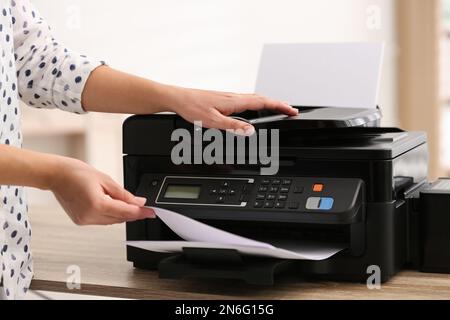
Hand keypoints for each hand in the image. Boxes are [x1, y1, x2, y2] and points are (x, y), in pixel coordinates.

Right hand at [48, 156, 154, 225]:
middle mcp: (89, 216)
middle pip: (119, 219)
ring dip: (122, 214)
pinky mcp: (81, 221)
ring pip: (111, 222)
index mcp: (96, 205)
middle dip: (133, 213)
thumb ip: (124, 194)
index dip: (141, 213)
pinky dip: (111, 215)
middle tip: (144, 206)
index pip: (125, 212)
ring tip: (128, 204)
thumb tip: (138, 202)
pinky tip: (114, 206)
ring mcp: (84, 220)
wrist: (56, 175)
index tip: (151, 212)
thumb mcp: (106, 180)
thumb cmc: (76, 173)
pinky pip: (102, 221)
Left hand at [170, 87, 298, 134]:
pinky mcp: (224, 100)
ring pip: (254, 98)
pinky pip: (246, 100)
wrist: (178, 99)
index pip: (263, 102)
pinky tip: (253, 108)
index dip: (279, 106)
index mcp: (234, 101)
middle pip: (262, 98)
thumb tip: (251, 131)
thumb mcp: (212, 121)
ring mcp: (229, 97)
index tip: (291, 110)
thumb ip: (233, 127)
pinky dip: (256, 103)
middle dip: (278, 104)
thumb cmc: (192, 107)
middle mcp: (234, 97)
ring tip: (276, 108)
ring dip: (268, 102)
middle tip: (290, 110)